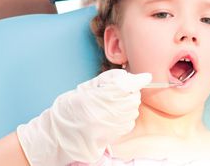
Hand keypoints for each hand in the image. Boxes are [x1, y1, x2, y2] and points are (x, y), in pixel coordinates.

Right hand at [17, 69, 151, 164]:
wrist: (63, 133)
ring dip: (127, 103)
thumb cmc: (72, 106)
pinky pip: (130, 119)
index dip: (138, 80)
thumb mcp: (89, 86)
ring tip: (110, 104)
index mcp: (102, 96)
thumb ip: (111, 79)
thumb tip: (131, 76)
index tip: (146, 77)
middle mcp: (111, 112)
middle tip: (114, 91)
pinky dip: (125, 114)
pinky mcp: (118, 134)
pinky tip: (111, 114)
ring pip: (133, 108)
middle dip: (129, 91)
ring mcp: (115, 124)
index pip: (128, 85)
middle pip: (133, 96)